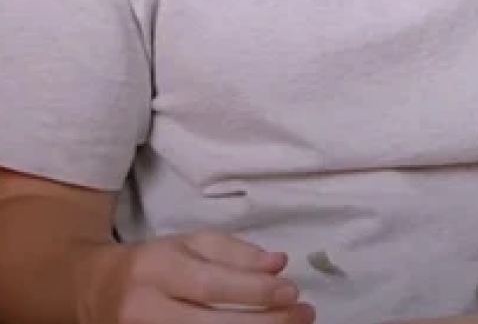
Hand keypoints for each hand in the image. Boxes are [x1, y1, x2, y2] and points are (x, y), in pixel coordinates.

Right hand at [77, 233, 310, 323]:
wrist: (93, 291)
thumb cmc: (154, 263)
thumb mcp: (191, 243)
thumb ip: (236, 253)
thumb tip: (278, 264)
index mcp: (156, 270)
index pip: (209, 285)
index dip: (253, 291)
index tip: (292, 291)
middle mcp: (144, 310)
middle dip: (263, 323)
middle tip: (304, 315)